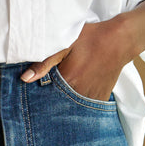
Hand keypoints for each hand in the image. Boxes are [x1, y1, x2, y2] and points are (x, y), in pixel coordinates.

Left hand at [20, 0, 144, 101]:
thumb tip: (25, 79)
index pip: (46, 96)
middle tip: (55, 90)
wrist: (119, 39)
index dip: (40, 95)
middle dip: (52, 101)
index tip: (37, 93)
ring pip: (73, 107)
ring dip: (67, 103)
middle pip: (59, 103)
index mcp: (66, 81)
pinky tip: (79, 93)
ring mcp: (91, 99)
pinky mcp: (101, 99)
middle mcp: (78, 94)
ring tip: (68, 90)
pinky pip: (87, 108)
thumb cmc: (91, 38)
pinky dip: (81, 104)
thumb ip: (44, 62)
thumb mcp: (65, 44)